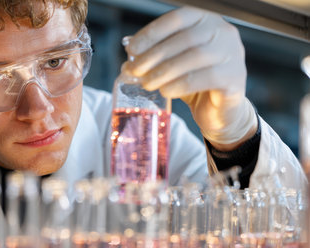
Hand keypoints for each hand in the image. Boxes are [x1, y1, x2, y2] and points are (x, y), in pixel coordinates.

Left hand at [123, 6, 257, 150]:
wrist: (218, 111)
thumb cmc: (194, 82)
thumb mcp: (171, 64)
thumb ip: (154, 56)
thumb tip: (129, 55)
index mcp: (206, 20)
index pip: (176, 19)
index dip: (151, 34)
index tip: (132, 50)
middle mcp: (223, 32)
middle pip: (184, 39)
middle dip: (154, 55)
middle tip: (134, 71)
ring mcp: (233, 53)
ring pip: (194, 57)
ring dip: (164, 71)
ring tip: (147, 83)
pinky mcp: (236, 77)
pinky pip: (206, 77)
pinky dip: (181, 84)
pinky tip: (166, 91)